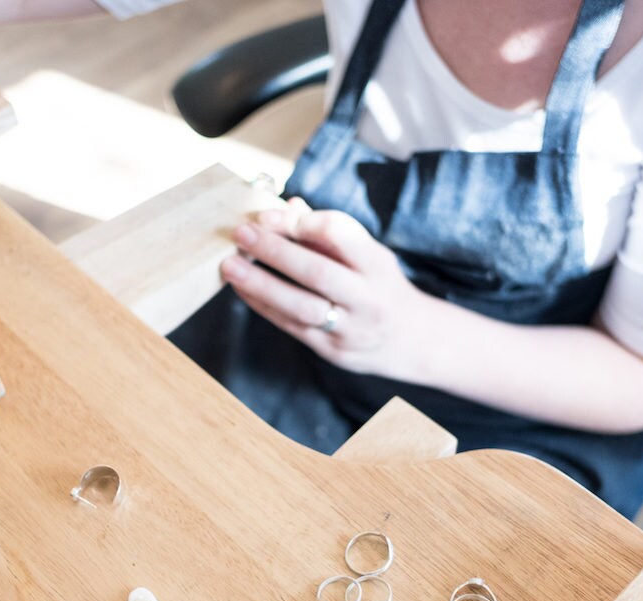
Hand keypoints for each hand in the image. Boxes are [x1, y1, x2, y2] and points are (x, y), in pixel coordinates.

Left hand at [222, 199, 431, 380]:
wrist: (412, 340)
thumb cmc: (379, 285)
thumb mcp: (367, 254)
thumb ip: (327, 233)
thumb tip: (285, 207)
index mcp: (377, 264)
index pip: (339, 234)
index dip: (301, 222)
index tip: (269, 215)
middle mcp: (367, 297)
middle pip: (317, 271)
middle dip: (274, 251)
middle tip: (241, 234)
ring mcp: (351, 328)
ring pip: (301, 306)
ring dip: (261, 284)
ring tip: (230, 267)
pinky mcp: (333, 350)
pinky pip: (292, 327)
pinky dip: (263, 305)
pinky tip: (243, 289)